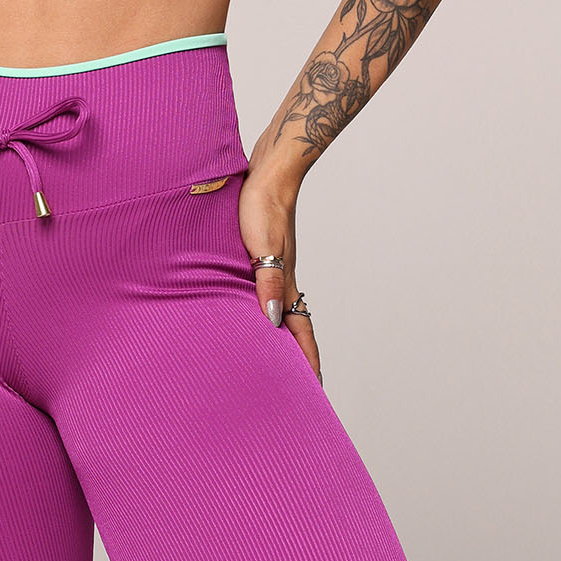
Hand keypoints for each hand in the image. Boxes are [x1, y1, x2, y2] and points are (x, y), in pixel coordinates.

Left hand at [239, 168, 321, 383]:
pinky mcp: (259, 253)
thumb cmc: (261, 207)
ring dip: (276, 334)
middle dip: (293, 357)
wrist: (268, 172)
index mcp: (285, 283)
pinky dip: (259, 309)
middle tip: (290, 384)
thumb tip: (273, 322)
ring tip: (268, 357)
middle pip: (291, 327)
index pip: (302, 332)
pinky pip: (262, 291)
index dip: (308, 361)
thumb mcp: (263, 248)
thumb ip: (267, 283)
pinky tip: (245, 310)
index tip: (314, 389)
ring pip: (276, 310)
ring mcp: (272, 267)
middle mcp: (281, 280)